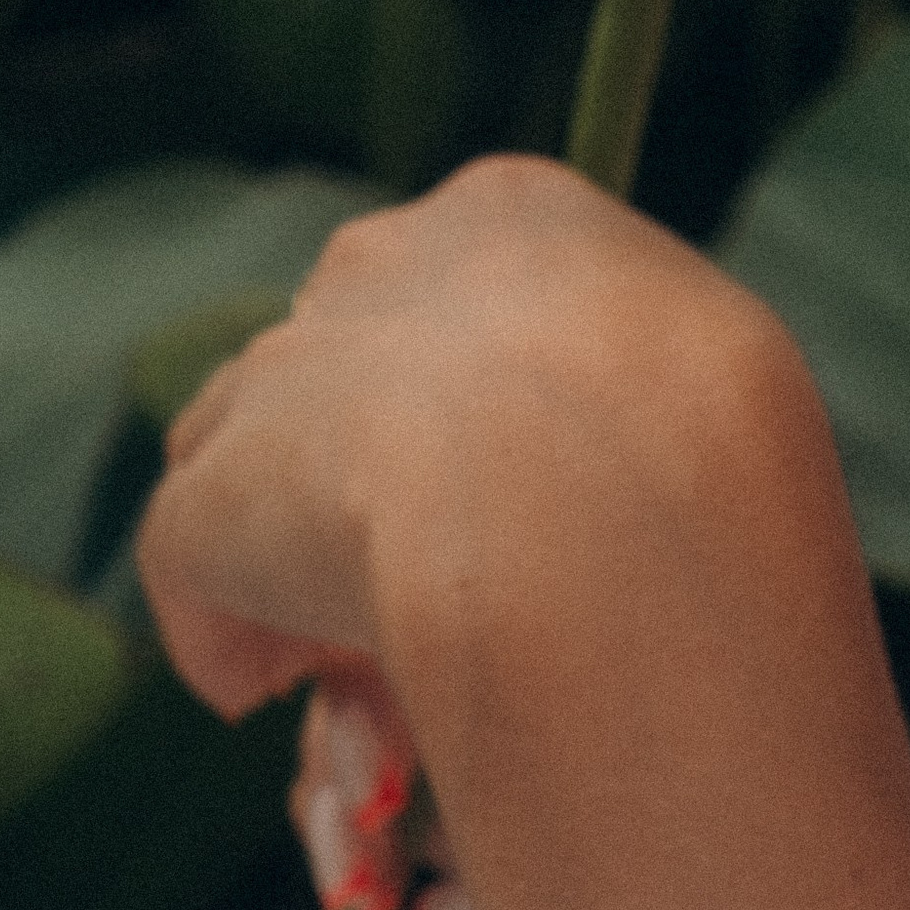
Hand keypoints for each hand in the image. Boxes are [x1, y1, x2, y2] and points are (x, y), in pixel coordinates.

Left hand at [138, 154, 909, 909]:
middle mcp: (384, 258)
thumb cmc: (703, 454)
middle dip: (363, 466)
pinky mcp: (217, 486)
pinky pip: (192, 559)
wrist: (598, 512)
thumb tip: (600, 494)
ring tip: (360, 668)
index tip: (508, 502)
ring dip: (292, 556)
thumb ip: (636, 402)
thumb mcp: (717, 390)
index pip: (458, 291)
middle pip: (345, 361)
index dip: (470, 406)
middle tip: (425, 591)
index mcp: (517, 215)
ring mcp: (287, 367)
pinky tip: (274, 694)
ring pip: (255, 454)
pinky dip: (224, 634)